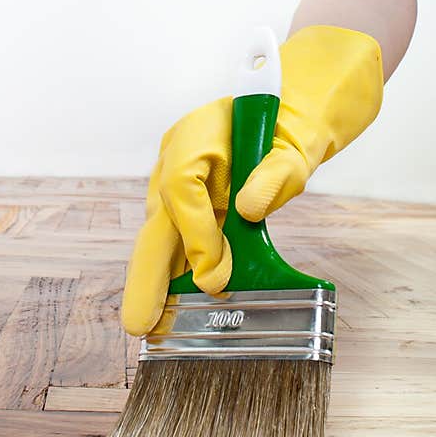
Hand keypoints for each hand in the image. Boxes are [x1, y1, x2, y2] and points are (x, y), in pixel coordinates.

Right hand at [120, 25, 383, 335]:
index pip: (182, 186)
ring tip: (147, 323)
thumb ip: (275, 174)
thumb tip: (249, 208)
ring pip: (160, 234)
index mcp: (199, 132)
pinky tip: (169, 307)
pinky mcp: (188, 204)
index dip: (195, 234)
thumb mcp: (296, 148)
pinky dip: (174, 271)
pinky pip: (176, 240)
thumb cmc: (294, 127)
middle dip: (147, 272)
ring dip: (155, 278)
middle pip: (156, 218)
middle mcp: (178, 156)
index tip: (213, 274)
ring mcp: (177, 180)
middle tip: (139, 321)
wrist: (294, 113)